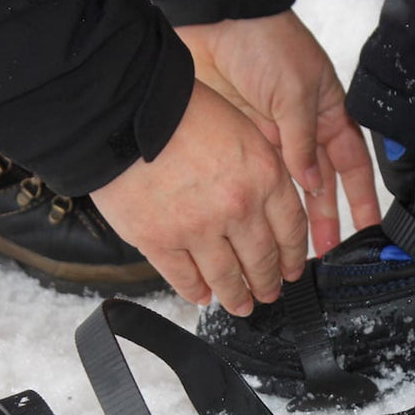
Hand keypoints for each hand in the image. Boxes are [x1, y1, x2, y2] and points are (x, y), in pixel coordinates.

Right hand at [90, 81, 305, 316]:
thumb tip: (266, 204)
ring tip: (241, 304)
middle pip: (262, 259)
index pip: (290, 228)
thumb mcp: (239, 127)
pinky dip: (195, 291)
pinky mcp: (159, 241)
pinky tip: (202, 296)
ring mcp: (198, 228)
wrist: (122, 109)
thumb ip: (257, 169)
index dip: (292, 255)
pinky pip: (184, 278)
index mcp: (263, 174)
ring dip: (237, 296)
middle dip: (268, 281)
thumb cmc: (177, 109)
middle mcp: (237, 207)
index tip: (291, 268)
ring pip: (226, 276)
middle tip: (269, 292)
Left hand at [176, 11, 379, 254]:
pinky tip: (264, 228)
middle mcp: (303, 131)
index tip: (369, 229)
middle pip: (320, 185)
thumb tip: (311, 186)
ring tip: (294, 251)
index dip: (360, 197)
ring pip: (288, 189)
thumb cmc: (266, 41)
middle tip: (326, 255)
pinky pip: (258, 180)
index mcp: (329, 113)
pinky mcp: (242, 141)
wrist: (216, 17)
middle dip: (325, 220)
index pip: (352, 165)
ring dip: (292, 219)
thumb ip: (302, 142)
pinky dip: (262, 204)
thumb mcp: (295, 91)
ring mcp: (272, 137)